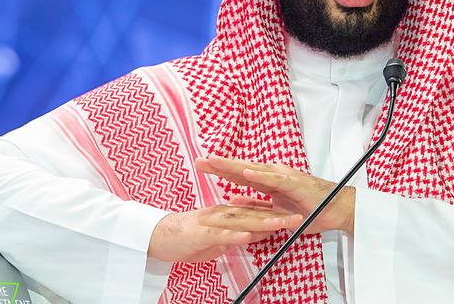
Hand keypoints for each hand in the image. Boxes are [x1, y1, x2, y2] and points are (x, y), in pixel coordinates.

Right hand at [148, 205, 302, 262]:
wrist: (156, 237)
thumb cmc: (186, 238)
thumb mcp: (216, 239)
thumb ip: (236, 235)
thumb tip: (254, 235)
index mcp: (226, 214)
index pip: (255, 214)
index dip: (275, 214)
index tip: (294, 217)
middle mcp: (221, 214)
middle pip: (253, 214)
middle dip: (276, 216)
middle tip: (297, 219)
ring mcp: (211, 222)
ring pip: (240, 220)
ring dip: (261, 221)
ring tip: (280, 224)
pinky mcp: (199, 233)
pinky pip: (219, 233)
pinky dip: (234, 234)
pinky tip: (248, 235)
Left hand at [194, 156, 355, 235]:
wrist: (336, 209)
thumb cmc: (310, 209)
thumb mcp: (276, 211)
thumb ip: (256, 204)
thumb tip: (235, 200)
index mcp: (269, 181)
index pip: (240, 174)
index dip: (221, 170)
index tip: (202, 166)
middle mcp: (275, 175)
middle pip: (242, 169)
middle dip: (220, 165)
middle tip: (199, 161)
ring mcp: (284, 178)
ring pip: (254, 170)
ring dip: (233, 166)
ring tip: (215, 162)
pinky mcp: (294, 184)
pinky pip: (274, 180)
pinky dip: (259, 176)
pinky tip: (245, 172)